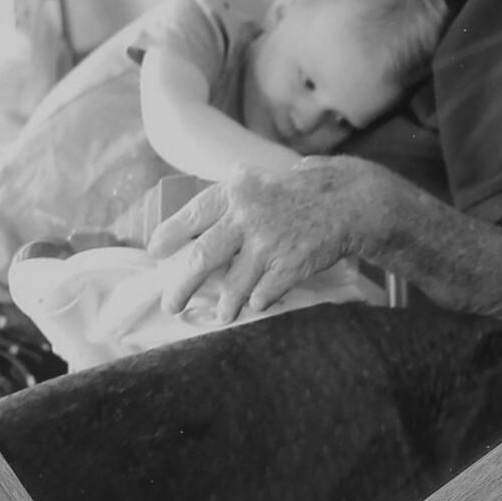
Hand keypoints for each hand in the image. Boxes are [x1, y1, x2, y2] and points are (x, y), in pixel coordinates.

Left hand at [148, 158, 374, 321]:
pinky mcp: (290, 265)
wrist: (346, 201)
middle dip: (181, 286)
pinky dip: (258, 302)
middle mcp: (247, 216)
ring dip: (225, 305)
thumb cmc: (296, 195)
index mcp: (235, 192)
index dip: (170, 236)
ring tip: (222, 314)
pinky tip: (257, 303)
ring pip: (233, 286)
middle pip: (202, 258)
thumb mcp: (257, 186)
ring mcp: (269, 243)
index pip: (192, 216)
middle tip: (171, 304)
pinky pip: (263, 295)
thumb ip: (226, 206)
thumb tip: (190, 238)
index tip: (155, 251)